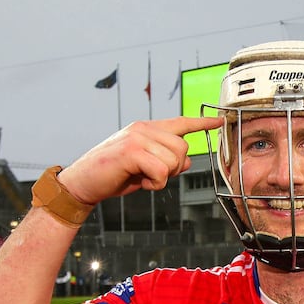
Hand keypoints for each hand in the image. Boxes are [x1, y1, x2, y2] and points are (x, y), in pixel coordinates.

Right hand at [57, 116, 222, 203]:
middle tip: (152, 175)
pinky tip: (139, 182)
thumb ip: (164, 160)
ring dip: (162, 178)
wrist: (83, 182)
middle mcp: (143, 129)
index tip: (219, 120)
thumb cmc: (112, 174)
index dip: (202, 123)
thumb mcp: (143, 166)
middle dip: (174, 168)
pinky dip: (154, 183)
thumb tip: (186, 161)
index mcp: (147, 129)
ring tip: (142, 177)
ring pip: (174, 160)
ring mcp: (137, 138)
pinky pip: (161, 171)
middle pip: (183, 148)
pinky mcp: (131, 151)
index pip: (181, 122)